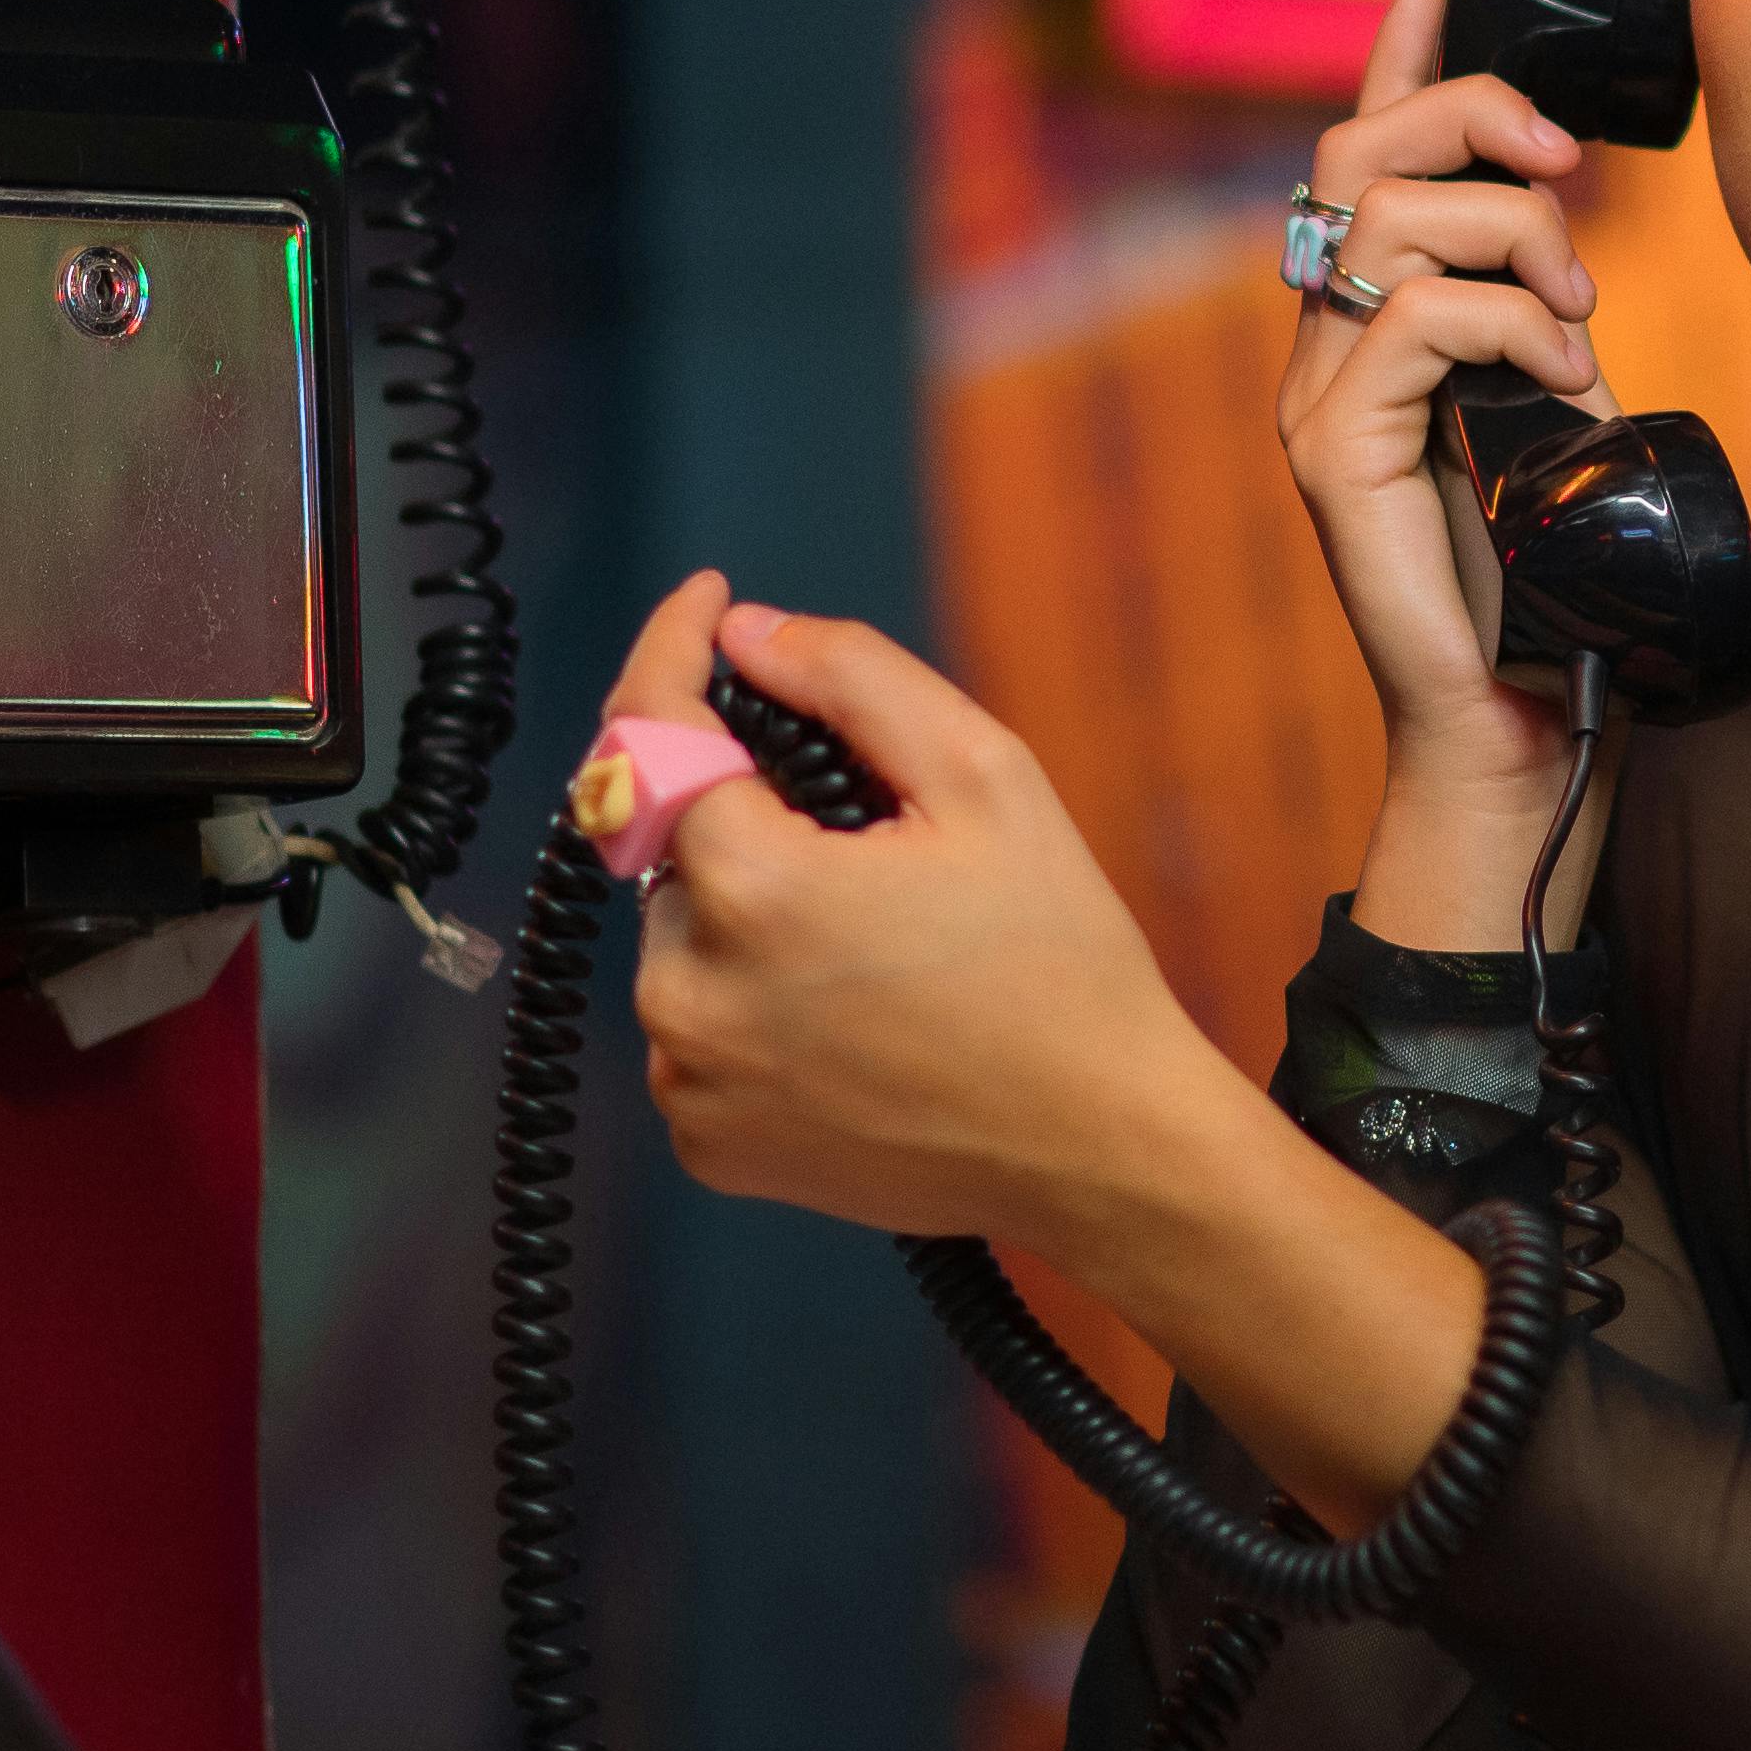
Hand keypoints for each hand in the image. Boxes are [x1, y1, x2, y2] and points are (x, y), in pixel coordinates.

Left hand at [606, 571, 1494, 1534]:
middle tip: (868, 830)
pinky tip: (852, 1010)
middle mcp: (687, 992)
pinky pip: (696, 1030)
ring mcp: (689, 1082)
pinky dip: (749, 997)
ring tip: (877, 938)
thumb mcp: (985, 775)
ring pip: (684, 935)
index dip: (672, 647)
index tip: (708, 604)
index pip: (650, 731)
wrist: (1100, 1146)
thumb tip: (748, 633)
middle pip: (674, 842)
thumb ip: (852, 677)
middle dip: (746, 808)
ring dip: (748, 906)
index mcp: (752, 886)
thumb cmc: (1060, 960)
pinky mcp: (707, 1145)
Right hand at [1281, 0, 1613, 905]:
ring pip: (1389, 218)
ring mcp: (1316, 403)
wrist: (1526, 727)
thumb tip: (1573, 259)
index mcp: (1372, 331)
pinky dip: (1508, 321)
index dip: (1393, 62)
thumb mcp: (1559, 418)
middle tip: (1569, 163)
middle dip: (1467, 112)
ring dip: (1513, 233)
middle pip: (1356, 153)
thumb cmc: (1555, 582)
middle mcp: (1324, 353)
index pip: (1360, 161)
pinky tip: (1562, 374)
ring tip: (1579, 313)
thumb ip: (1541, 334)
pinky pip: (1410, 318)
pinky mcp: (1330, 457)